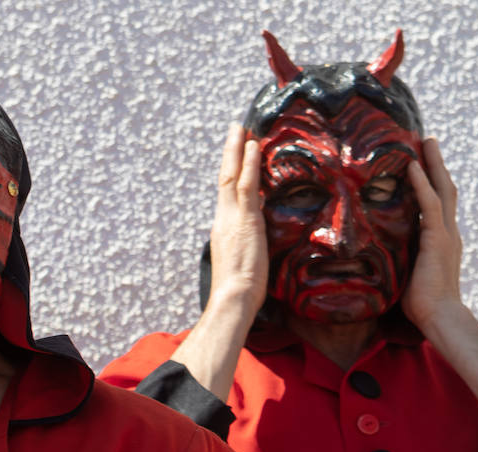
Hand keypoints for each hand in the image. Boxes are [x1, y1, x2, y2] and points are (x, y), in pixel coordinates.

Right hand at [206, 122, 267, 323]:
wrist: (234, 298)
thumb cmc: (239, 291)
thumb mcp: (243, 264)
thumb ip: (247, 248)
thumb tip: (255, 244)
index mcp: (223, 228)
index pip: (227, 194)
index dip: (231, 172)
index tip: (236, 155)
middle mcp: (223, 219)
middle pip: (225, 178)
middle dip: (230, 153)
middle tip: (236, 129)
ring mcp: (233, 217)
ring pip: (233, 176)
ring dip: (238, 149)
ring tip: (242, 128)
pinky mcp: (245, 220)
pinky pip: (247, 185)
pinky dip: (249, 164)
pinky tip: (254, 146)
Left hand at [402, 138, 466, 329]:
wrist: (439, 318)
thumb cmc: (420, 305)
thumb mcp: (406, 273)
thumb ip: (397, 257)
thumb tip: (372, 253)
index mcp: (442, 241)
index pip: (439, 204)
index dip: (432, 183)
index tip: (422, 164)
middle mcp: (449, 233)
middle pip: (446, 190)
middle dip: (437, 165)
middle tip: (428, 142)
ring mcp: (446, 235)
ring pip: (442, 190)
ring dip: (433, 164)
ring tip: (425, 142)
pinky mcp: (438, 240)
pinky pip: (431, 206)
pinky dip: (422, 184)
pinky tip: (413, 166)